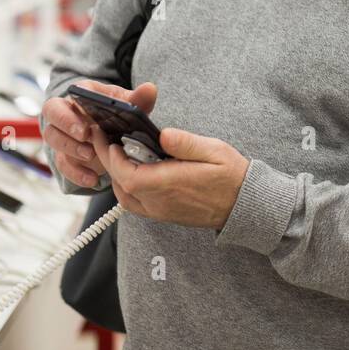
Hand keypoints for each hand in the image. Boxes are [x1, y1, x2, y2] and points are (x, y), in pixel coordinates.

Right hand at [42, 80, 157, 188]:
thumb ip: (138, 99)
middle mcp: (66, 112)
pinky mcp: (65, 155)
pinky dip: (76, 173)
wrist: (111, 134)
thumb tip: (150, 89)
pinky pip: (63, 164)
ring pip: (53, 138)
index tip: (88, 117)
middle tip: (85, 135)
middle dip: (66, 124)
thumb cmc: (116, 114)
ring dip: (70, 148)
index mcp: (82, 96)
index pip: (71, 93)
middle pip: (52, 113)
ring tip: (90, 154)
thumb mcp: (128, 106)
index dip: (78, 101)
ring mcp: (63, 134)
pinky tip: (92, 178)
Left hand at [103, 127, 249, 229]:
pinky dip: (125, 188)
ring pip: (124, 197)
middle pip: (120, 184)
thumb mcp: (215, 151)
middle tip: (105, 140)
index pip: (127, 174)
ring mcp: (160, 211)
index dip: (112, 157)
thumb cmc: (231, 177)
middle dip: (109, 161)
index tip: (108, 139)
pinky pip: (134, 204)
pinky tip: (131, 174)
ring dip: (116, 175)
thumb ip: (187, 143)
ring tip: (117, 154)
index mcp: (170, 184)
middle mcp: (160, 201)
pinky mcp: (163, 215)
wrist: (243, 205)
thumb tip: (163, 134)